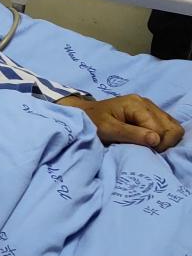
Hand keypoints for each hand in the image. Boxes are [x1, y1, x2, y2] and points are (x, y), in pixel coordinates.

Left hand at [60, 94, 183, 150]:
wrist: (82, 114)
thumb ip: (131, 134)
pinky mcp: (149, 114)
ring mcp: (149, 108)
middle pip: (172, 127)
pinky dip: (164, 137)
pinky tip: (151, 143)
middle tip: (148, 151)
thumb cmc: (92, 122)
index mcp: (136, 104)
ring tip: (149, 147)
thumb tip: (156, 140)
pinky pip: (167, 127)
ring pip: (173, 127)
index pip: (161, 129)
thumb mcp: (107, 130)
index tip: (142, 152)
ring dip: (165, 141)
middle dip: (164, 143)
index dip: (156, 144)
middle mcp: (146, 103)